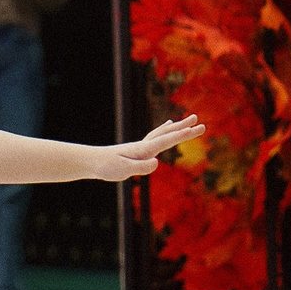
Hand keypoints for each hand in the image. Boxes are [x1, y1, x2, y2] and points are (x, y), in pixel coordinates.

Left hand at [87, 115, 204, 181]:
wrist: (92, 161)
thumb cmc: (107, 167)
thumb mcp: (123, 170)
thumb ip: (141, 167)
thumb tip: (157, 162)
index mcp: (144, 150)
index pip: (167, 141)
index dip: (184, 135)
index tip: (199, 128)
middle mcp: (144, 145)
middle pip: (167, 133)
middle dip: (184, 128)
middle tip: (199, 121)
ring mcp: (142, 146)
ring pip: (163, 133)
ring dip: (177, 127)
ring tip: (189, 119)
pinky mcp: (139, 150)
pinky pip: (156, 137)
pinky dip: (165, 130)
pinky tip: (167, 126)